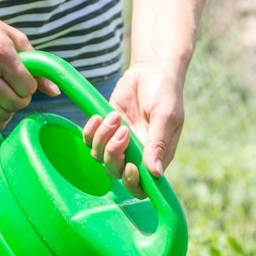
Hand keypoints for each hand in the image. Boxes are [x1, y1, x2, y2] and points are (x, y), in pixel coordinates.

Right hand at [0, 3, 58, 130]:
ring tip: (3, 94)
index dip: (30, 85)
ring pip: (1, 114)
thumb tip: (55, 92)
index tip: (22, 77)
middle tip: (14, 87)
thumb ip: (36, 65)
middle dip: (21, 98)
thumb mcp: (14, 39)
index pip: (27, 87)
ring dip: (8, 109)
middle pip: (16, 103)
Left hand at [82, 62, 185, 197]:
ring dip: (103, 138)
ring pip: (100, 157)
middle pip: (116, 173)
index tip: (131, 165)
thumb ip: (159, 144)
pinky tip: (99, 116)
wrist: (151, 69)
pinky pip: (90, 141)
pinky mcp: (105, 129)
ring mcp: (119, 142)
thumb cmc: (165, 93)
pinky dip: (91, 131)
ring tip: (114, 116)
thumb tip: (156, 173)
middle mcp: (136, 154)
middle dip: (114, 155)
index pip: (142, 186)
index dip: (133, 183)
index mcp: (155, 157)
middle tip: (122, 131)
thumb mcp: (166, 116)